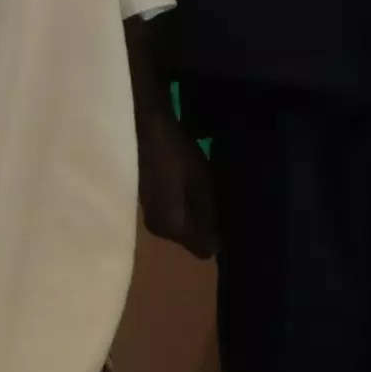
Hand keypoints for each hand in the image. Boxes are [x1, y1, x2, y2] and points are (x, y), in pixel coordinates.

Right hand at [131, 48, 216, 259]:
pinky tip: (190, 180)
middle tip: (225, 198)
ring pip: (182, 222)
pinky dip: (183, 200)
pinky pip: (172, 209)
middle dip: (209, 223)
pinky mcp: (145, 197)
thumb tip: (216, 248)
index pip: (203, 248)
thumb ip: (208, 214)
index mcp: (171, 226)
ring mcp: (148, 212)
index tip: (233, 218)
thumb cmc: (172, 151)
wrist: (137, 123)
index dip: (220, 235)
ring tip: (212, 187)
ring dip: (196, 210)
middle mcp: (157, 227)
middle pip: (192, 236)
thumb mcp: (199, 181)